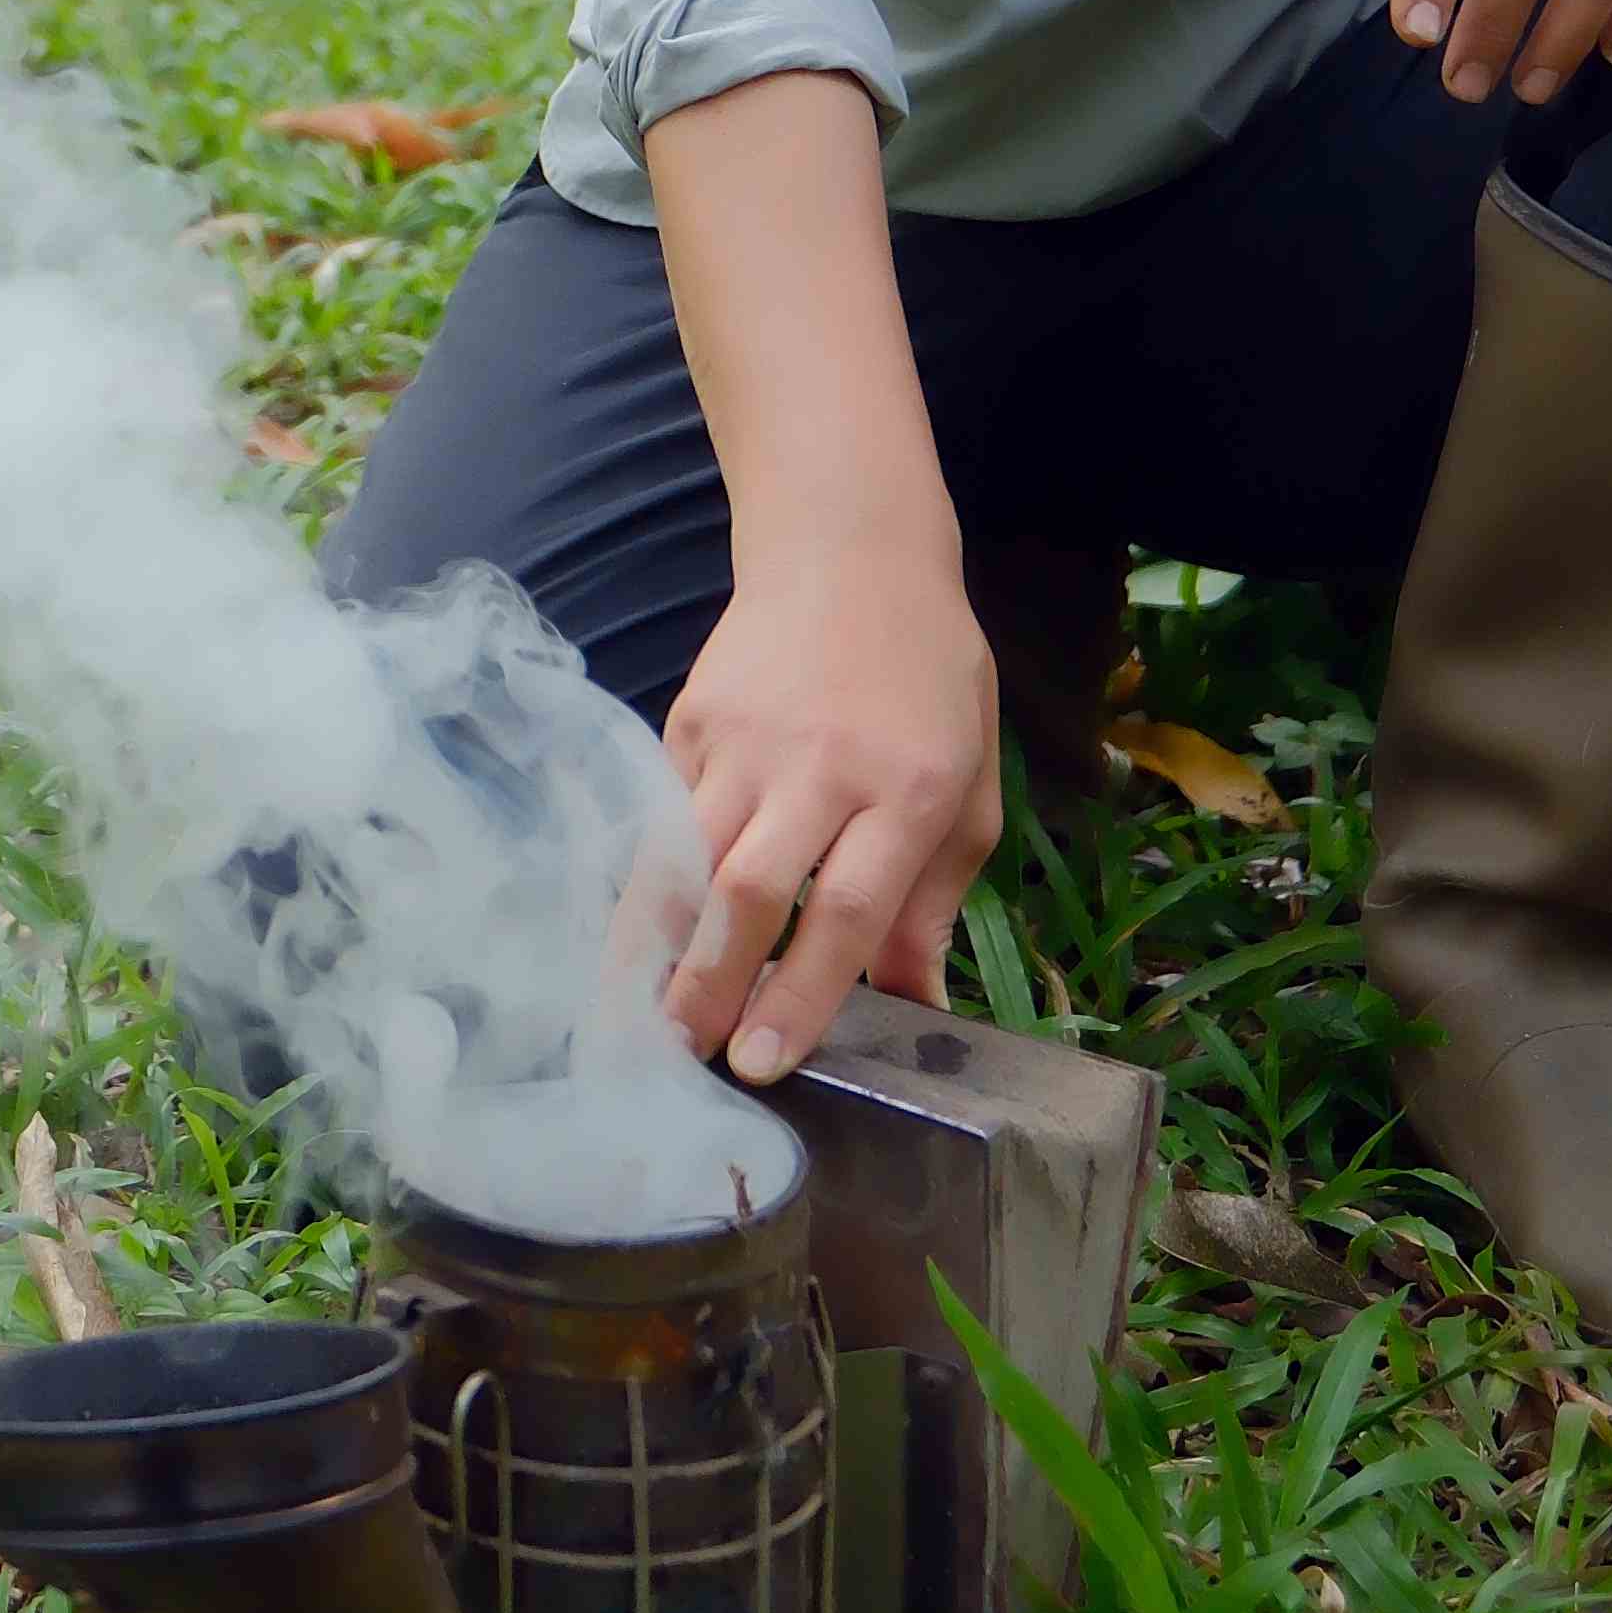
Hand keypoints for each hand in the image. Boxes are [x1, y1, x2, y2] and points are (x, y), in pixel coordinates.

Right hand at [660, 537, 999, 1086]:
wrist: (853, 551)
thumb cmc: (929, 680)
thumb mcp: (968, 784)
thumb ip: (935, 900)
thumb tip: (911, 1005)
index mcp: (908, 786)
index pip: (849, 906)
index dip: (806, 991)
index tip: (768, 1061)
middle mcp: (823, 763)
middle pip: (753, 888)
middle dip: (716, 982)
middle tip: (690, 1055)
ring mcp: (747, 737)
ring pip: (688, 855)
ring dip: (662, 942)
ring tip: (645, 1016)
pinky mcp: (691, 717)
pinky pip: (666, 812)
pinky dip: (652, 878)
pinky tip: (643, 934)